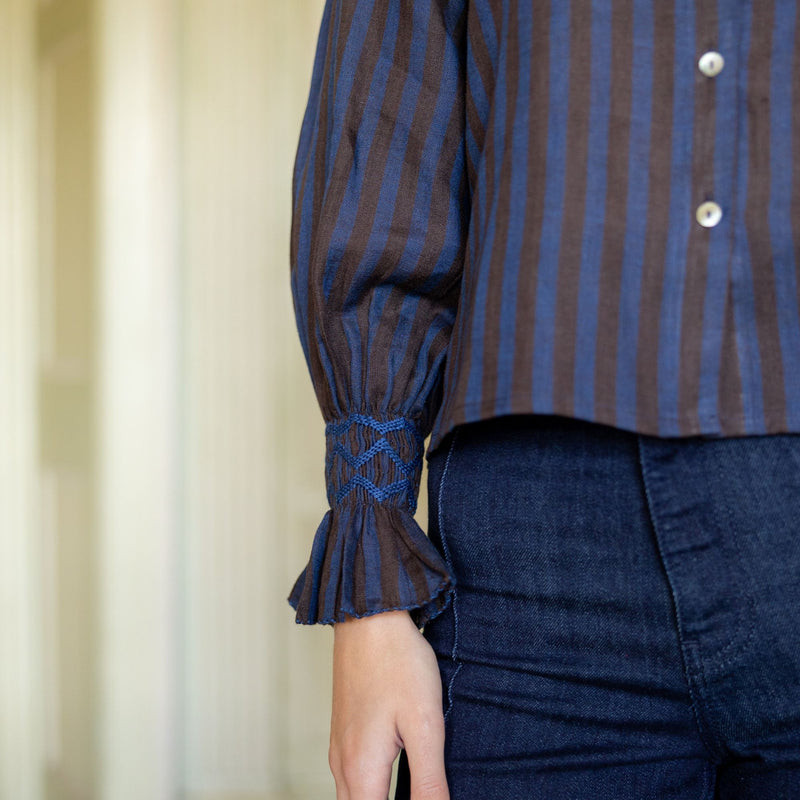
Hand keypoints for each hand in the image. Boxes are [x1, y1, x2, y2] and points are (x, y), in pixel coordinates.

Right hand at [329, 609, 448, 799]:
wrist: (367, 615)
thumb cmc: (396, 662)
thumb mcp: (424, 724)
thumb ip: (428, 782)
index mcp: (361, 770)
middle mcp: (342, 764)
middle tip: (424, 797)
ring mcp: (339, 745)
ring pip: (351, 799)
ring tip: (411, 795)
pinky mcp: (344, 729)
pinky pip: (350, 778)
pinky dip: (368, 793)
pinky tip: (391, 784)